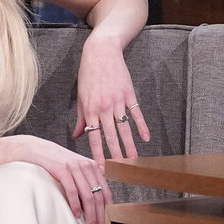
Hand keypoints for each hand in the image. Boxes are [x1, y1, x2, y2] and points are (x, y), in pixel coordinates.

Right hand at [15, 135, 108, 223]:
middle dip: (101, 217)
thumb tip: (92, 208)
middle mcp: (87, 166)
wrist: (37, 150)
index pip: (106, 193)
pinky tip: (77, 215)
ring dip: (91, 215)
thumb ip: (86, 184)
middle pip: (99, 197)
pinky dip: (76, 205)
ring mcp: (75, 167)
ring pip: (88, 196)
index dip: (108, 211)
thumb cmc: (56, 163)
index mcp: (94, 167)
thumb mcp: (76, 170)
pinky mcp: (62, 169)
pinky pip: (73, 190)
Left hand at [73, 37, 151, 164]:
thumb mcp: (81, 96)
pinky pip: (136, 113)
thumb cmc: (88, 73)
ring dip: (129, 145)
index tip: (102, 169)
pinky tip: (146, 138)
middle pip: (111, 136)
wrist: (101, 51)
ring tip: (134, 160)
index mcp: (90, 109)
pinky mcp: (129, 94)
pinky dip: (142, 126)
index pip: (94, 137)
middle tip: (120, 172)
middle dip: (116, 156)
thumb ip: (81, 118)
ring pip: (124, 128)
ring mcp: (118, 101)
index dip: (98, 154)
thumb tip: (77, 135)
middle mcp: (104, 107)